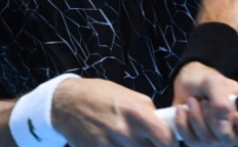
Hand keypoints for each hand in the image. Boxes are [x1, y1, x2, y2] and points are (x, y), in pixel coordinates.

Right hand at [51, 77, 176, 146]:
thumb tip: (163, 125)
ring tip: (131, 142)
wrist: (67, 103)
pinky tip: (117, 145)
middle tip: (149, 142)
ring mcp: (108, 146)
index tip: (167, 141)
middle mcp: (123, 132)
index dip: (170, 142)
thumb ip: (148, 112)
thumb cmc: (99, 95)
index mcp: (135, 113)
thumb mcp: (129, 95)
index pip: (166, 139)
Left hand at [171, 62, 237, 146]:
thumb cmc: (208, 81)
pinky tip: (183, 110)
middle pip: (231, 141)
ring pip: (208, 141)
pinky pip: (192, 141)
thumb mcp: (215, 82)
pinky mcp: (200, 143)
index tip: (236, 117)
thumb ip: (221, 101)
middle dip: (212, 119)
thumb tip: (225, 126)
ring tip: (194, 100)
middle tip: (206, 101)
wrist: (188, 84)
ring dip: (196, 117)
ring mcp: (219, 140)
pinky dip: (183, 123)